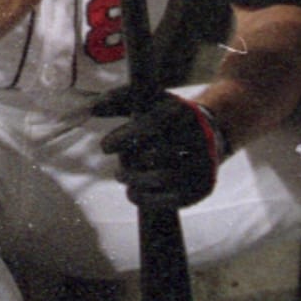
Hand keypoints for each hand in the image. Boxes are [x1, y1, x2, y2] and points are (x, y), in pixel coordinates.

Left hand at [98, 89, 224, 208]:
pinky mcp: (204, 187)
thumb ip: (119, 100)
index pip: (152, 124)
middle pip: (156, 155)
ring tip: (123, 178)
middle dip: (129, 164)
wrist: (208, 135)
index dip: (124, 137)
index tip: (104, 147)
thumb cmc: (167, 117)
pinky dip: (147, 199)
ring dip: (135, 182)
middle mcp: (199, 136)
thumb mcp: (149, 101)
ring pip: (164, 179)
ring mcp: (204, 163)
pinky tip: (132, 193)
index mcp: (183, 111)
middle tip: (117, 170)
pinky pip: (173, 200)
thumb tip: (92, 109)